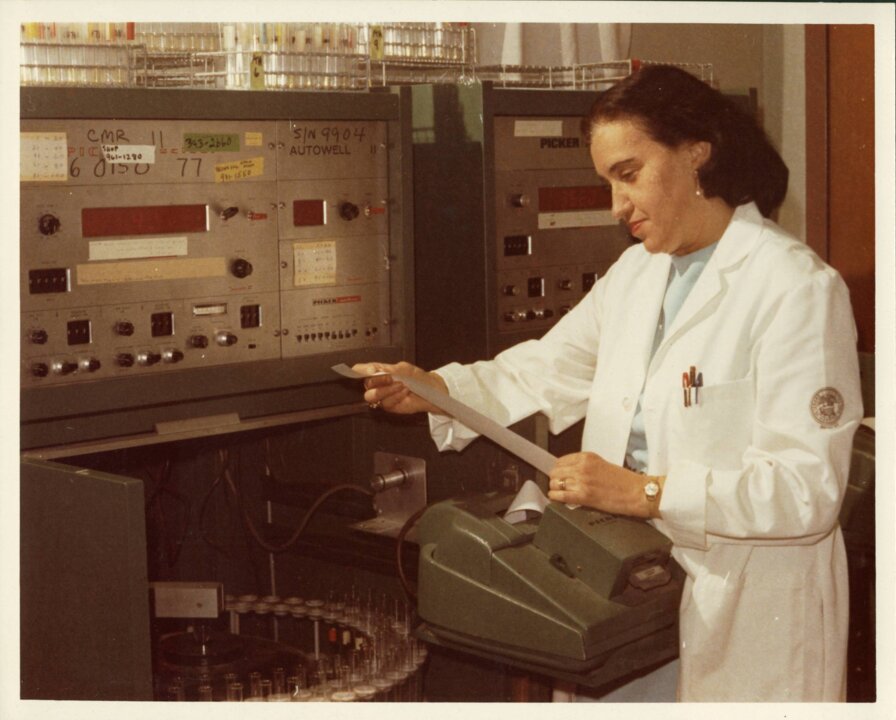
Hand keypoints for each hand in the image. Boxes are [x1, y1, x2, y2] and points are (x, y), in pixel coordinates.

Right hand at [352, 361, 448, 414]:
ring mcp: (383, 397)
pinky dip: (395, 397)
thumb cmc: (417, 377)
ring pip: (372, 396)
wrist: (431, 390)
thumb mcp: (402, 368)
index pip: (361, 371)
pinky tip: (405, 392)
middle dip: (378, 381)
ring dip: (387, 390)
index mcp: (379, 372)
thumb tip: (370, 370)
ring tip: (401, 385)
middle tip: (390, 378)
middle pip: (366, 385)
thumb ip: (384, 369)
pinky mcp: (389, 407)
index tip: (366, 371)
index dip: (359, 371)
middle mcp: (378, 385)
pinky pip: (385, 404)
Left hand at [547, 451, 663, 518]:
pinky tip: (556, 498)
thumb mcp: (602, 465)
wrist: (637, 492)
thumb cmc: (624, 481)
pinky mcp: (584, 496)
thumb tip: (569, 472)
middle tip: (557, 485)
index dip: (558, 470)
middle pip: (555, 472)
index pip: (560, 461)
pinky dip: (555, 497)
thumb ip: (585, 466)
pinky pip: (561, 495)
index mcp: (587, 457)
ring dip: (554, 489)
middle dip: (554, 479)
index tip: (558, 475)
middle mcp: (583, 467)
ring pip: (555, 483)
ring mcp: (583, 481)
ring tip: (558, 493)